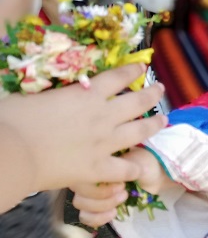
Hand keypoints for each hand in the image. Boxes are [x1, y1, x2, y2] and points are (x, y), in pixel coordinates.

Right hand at [0, 64, 166, 192]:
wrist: (13, 153)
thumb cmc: (14, 119)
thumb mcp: (35, 95)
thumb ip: (53, 94)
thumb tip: (52, 92)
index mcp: (86, 94)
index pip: (118, 76)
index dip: (133, 71)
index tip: (142, 68)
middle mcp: (103, 115)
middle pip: (139, 101)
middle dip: (153, 94)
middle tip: (160, 90)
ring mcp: (105, 143)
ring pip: (141, 131)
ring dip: (154, 124)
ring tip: (163, 120)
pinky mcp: (99, 168)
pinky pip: (125, 169)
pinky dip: (134, 169)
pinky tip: (139, 168)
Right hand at [71, 147, 175, 227]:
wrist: (154, 176)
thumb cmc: (145, 163)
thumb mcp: (138, 160)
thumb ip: (126, 164)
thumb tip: (119, 174)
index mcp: (95, 159)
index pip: (80, 171)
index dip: (99, 182)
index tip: (121, 181)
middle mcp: (87, 174)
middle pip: (78, 189)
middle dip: (102, 195)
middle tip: (123, 190)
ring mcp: (89, 190)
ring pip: (80, 203)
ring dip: (101, 205)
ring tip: (122, 199)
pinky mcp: (96, 206)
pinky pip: (85, 216)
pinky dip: (97, 218)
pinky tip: (113, 213)